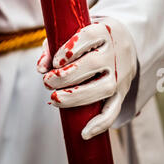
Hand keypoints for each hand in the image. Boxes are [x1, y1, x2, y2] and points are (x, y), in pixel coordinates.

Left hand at [37, 16, 136, 139]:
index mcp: (104, 31)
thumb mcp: (71, 33)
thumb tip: (40, 68)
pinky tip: (83, 133)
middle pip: (92, 64)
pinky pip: (114, 110)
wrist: (123, 42)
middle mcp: (115, 52)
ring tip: (54, 99)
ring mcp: (120, 73)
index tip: (55, 61)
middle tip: (47, 82)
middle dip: (65, 76)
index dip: (69, 49)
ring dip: (75, 97)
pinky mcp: (122, 91)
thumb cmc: (87, 38)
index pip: (89, 36)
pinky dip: (100, 123)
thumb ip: (52, 48)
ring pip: (103, 88)